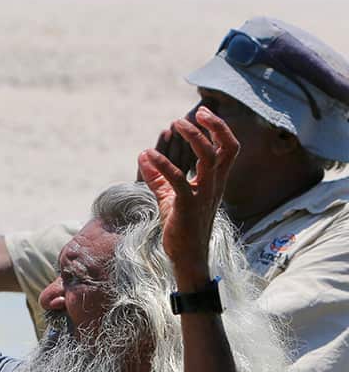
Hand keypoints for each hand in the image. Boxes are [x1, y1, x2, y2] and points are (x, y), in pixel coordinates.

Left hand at [136, 107, 239, 287]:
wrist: (187, 257)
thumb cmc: (181, 227)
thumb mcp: (169, 198)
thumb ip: (158, 177)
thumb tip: (143, 156)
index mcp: (215, 181)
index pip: (228, 148)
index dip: (219, 128)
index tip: (202, 113)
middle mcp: (214, 185)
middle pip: (226, 148)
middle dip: (212, 127)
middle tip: (191, 115)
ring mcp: (203, 195)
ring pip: (208, 158)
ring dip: (192, 138)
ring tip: (173, 125)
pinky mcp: (187, 206)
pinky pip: (179, 180)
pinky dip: (163, 165)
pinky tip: (148, 156)